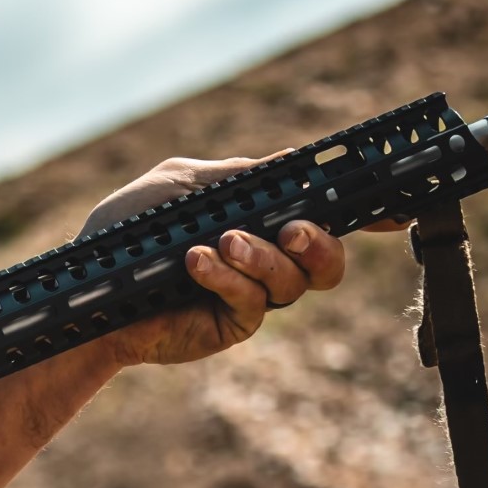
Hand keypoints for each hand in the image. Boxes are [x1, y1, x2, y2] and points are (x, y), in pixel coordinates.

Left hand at [74, 155, 357, 367]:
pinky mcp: (232, 325)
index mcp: (262, 220)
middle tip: (291, 229)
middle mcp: (268, 260)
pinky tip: (197, 263)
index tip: (398, 206)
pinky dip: (227, 277)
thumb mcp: (180, 186)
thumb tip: (292, 162)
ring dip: (263, 257)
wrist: (89, 290)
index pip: (325, 215)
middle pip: (330, 261)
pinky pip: (253, 302)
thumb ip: (234, 177)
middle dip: (321, 243)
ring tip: (221, 243)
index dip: (368, 214)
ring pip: (296, 282)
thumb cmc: (127, 234)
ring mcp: (254, 296)